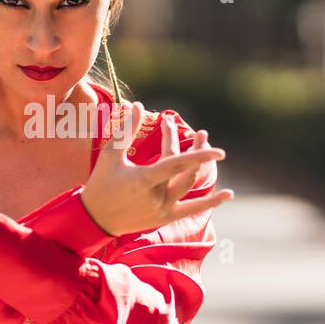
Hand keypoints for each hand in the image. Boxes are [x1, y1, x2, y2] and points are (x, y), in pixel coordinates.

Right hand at [79, 102, 233, 237]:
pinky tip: (228, 194)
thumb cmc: (101, 183)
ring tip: (210, 150)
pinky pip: (193, 208)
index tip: (217, 150)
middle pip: (185, 170)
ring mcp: (163, 209)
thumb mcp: (111, 155)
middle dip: (196, 150)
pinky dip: (211, 202)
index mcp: (144, 179)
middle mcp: (157, 196)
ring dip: (202, 167)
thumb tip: (137, 105)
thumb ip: (126, 130)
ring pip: (190, 185)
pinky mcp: (165, 217)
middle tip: (202, 134)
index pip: (176, 164)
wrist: (95, 218)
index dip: (198, 155)